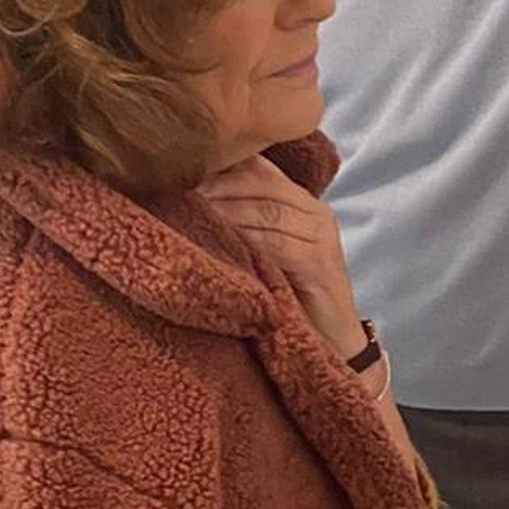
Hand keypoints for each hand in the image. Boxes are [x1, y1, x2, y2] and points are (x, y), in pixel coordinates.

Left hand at [196, 157, 365, 360]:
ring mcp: (322, 236)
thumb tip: (192, 199)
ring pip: (266, 211)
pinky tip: (217, 242)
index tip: (180, 170)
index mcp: (304, 203)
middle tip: (176, 190)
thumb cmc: (290, 298)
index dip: (222, 165)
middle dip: (217, 185)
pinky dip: (244, 240)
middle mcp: (317, 212)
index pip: (261, 169)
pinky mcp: (320, 262)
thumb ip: (246, 225)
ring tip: (189, 212)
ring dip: (224, 211)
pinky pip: (275, 243)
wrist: (332, 342)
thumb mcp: (266, 253)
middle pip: (262, 183)